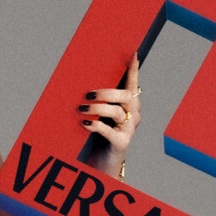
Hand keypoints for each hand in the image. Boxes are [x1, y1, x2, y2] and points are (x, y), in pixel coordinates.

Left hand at [79, 52, 140, 173]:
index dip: (134, 70)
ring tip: (81, 109)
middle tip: (88, 94)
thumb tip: (82, 79)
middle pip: (125, 95)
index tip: (133, 54)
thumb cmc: (99, 133)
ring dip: (97, 108)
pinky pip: (109, 131)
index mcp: (130, 104)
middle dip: (106, 92)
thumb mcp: (100, 112)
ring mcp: (129, 129)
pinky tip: (84, 123)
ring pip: (117, 111)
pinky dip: (95, 125)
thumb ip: (98, 98)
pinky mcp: (122, 143)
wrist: (101, 161)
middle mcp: (134, 115)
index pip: (132, 84)